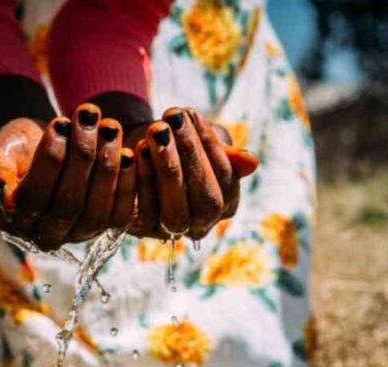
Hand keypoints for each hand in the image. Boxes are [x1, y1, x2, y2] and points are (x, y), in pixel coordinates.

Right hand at [0, 103, 136, 250]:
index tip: (59, 121)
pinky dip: (127, 183)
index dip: (49, 160)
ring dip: (107, 166)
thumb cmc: (18, 147)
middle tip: (89, 117)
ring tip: (110, 127)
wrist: (46, 143)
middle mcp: (46, 235)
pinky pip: (120, 214)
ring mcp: (78, 234)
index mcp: (15, 221)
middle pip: (68, 205)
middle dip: (81, 157)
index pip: (34, 197)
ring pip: (96, 210)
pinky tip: (131, 152)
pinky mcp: (105, 226)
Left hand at [128, 107, 258, 239]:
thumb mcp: (203, 141)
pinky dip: (140, 180)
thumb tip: (252, 162)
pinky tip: (136, 150)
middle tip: (172, 120)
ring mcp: (170, 232)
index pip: (226, 182)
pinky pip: (143, 213)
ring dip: (166, 167)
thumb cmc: (178, 144)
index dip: (210, 148)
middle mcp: (200, 225)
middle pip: (205, 202)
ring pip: (175, 211)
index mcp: (225, 205)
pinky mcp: (139, 230)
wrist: (136, 149)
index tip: (192, 114)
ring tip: (155, 132)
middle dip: (190, 157)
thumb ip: (226, 152)